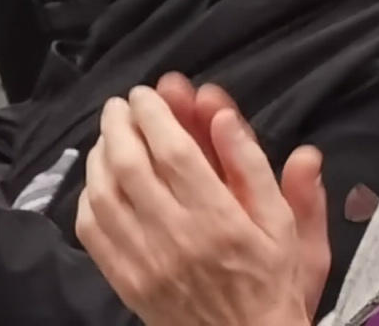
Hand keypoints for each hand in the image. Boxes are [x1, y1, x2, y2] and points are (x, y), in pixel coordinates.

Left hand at [75, 86, 324, 325]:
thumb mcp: (289, 228)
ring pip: (104, 191)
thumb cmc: (274, 283)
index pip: (173, 151)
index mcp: (222, 221)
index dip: (154, 115)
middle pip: (130, 164)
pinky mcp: (125, 279)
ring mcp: (145, 260)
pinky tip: (100, 178)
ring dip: (101, 152)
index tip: (147, 95)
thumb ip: (260, 170)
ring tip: (110, 134)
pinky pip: (91, 228)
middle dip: (120, 123)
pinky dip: (89, 194)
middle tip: (121, 105)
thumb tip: (230, 117)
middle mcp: (177, 238)